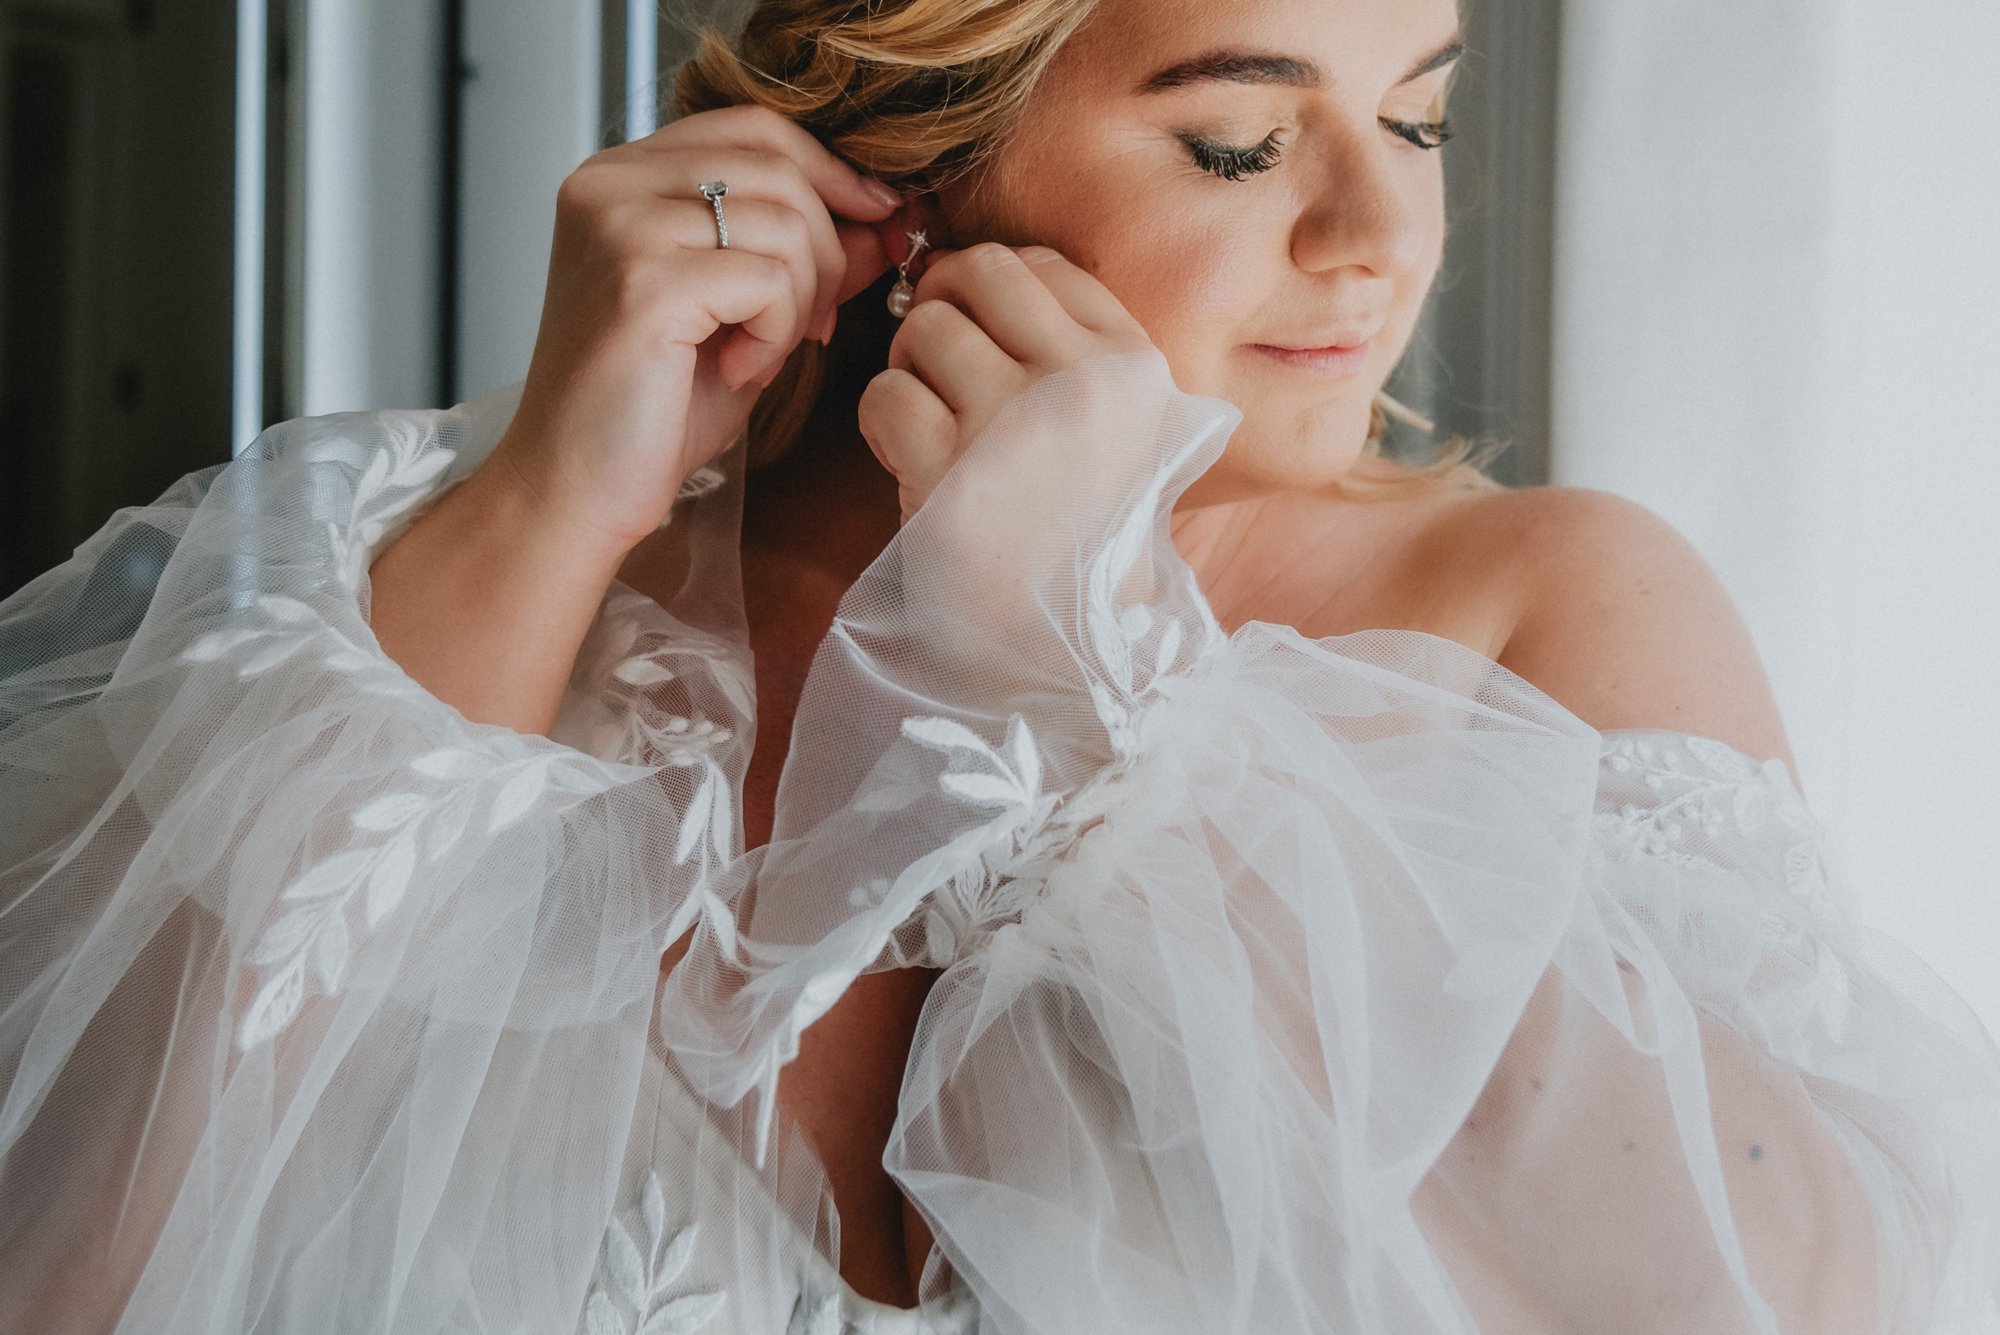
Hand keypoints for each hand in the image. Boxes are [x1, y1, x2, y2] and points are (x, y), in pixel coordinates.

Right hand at [484, 104, 905, 557]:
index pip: (754, 126)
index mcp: (622, 177)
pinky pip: (769, 278)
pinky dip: (776, 333)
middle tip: (818, 321)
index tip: (878, 220)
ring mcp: (621, 226)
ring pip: (785, 219)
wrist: (575, 492)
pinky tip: (739, 370)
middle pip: (778, 164)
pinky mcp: (643, 281)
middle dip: (827, 248)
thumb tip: (883, 214)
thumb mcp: (744, 317)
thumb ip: (803, 257)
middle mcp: (611, 184)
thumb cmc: (648, 412)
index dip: (831, 170)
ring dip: (802, 300)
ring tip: (758, 354)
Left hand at [857, 243, 1158, 524]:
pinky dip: (880, 421)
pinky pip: (886, 392)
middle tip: (933, 355)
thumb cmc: (1084, 535)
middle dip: (943, 302)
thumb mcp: (1123, 431)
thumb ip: (1074, 351)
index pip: (1044, 265)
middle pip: (982, 272)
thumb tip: (972, 271)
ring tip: (926, 419)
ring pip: (928, 328)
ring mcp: (1015, 421)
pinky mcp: (950, 468)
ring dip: (909, 366)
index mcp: (1133, 365)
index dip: (990, 284)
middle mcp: (1082, 381)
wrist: (1069, 641)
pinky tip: (904, 456)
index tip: (975, 325)